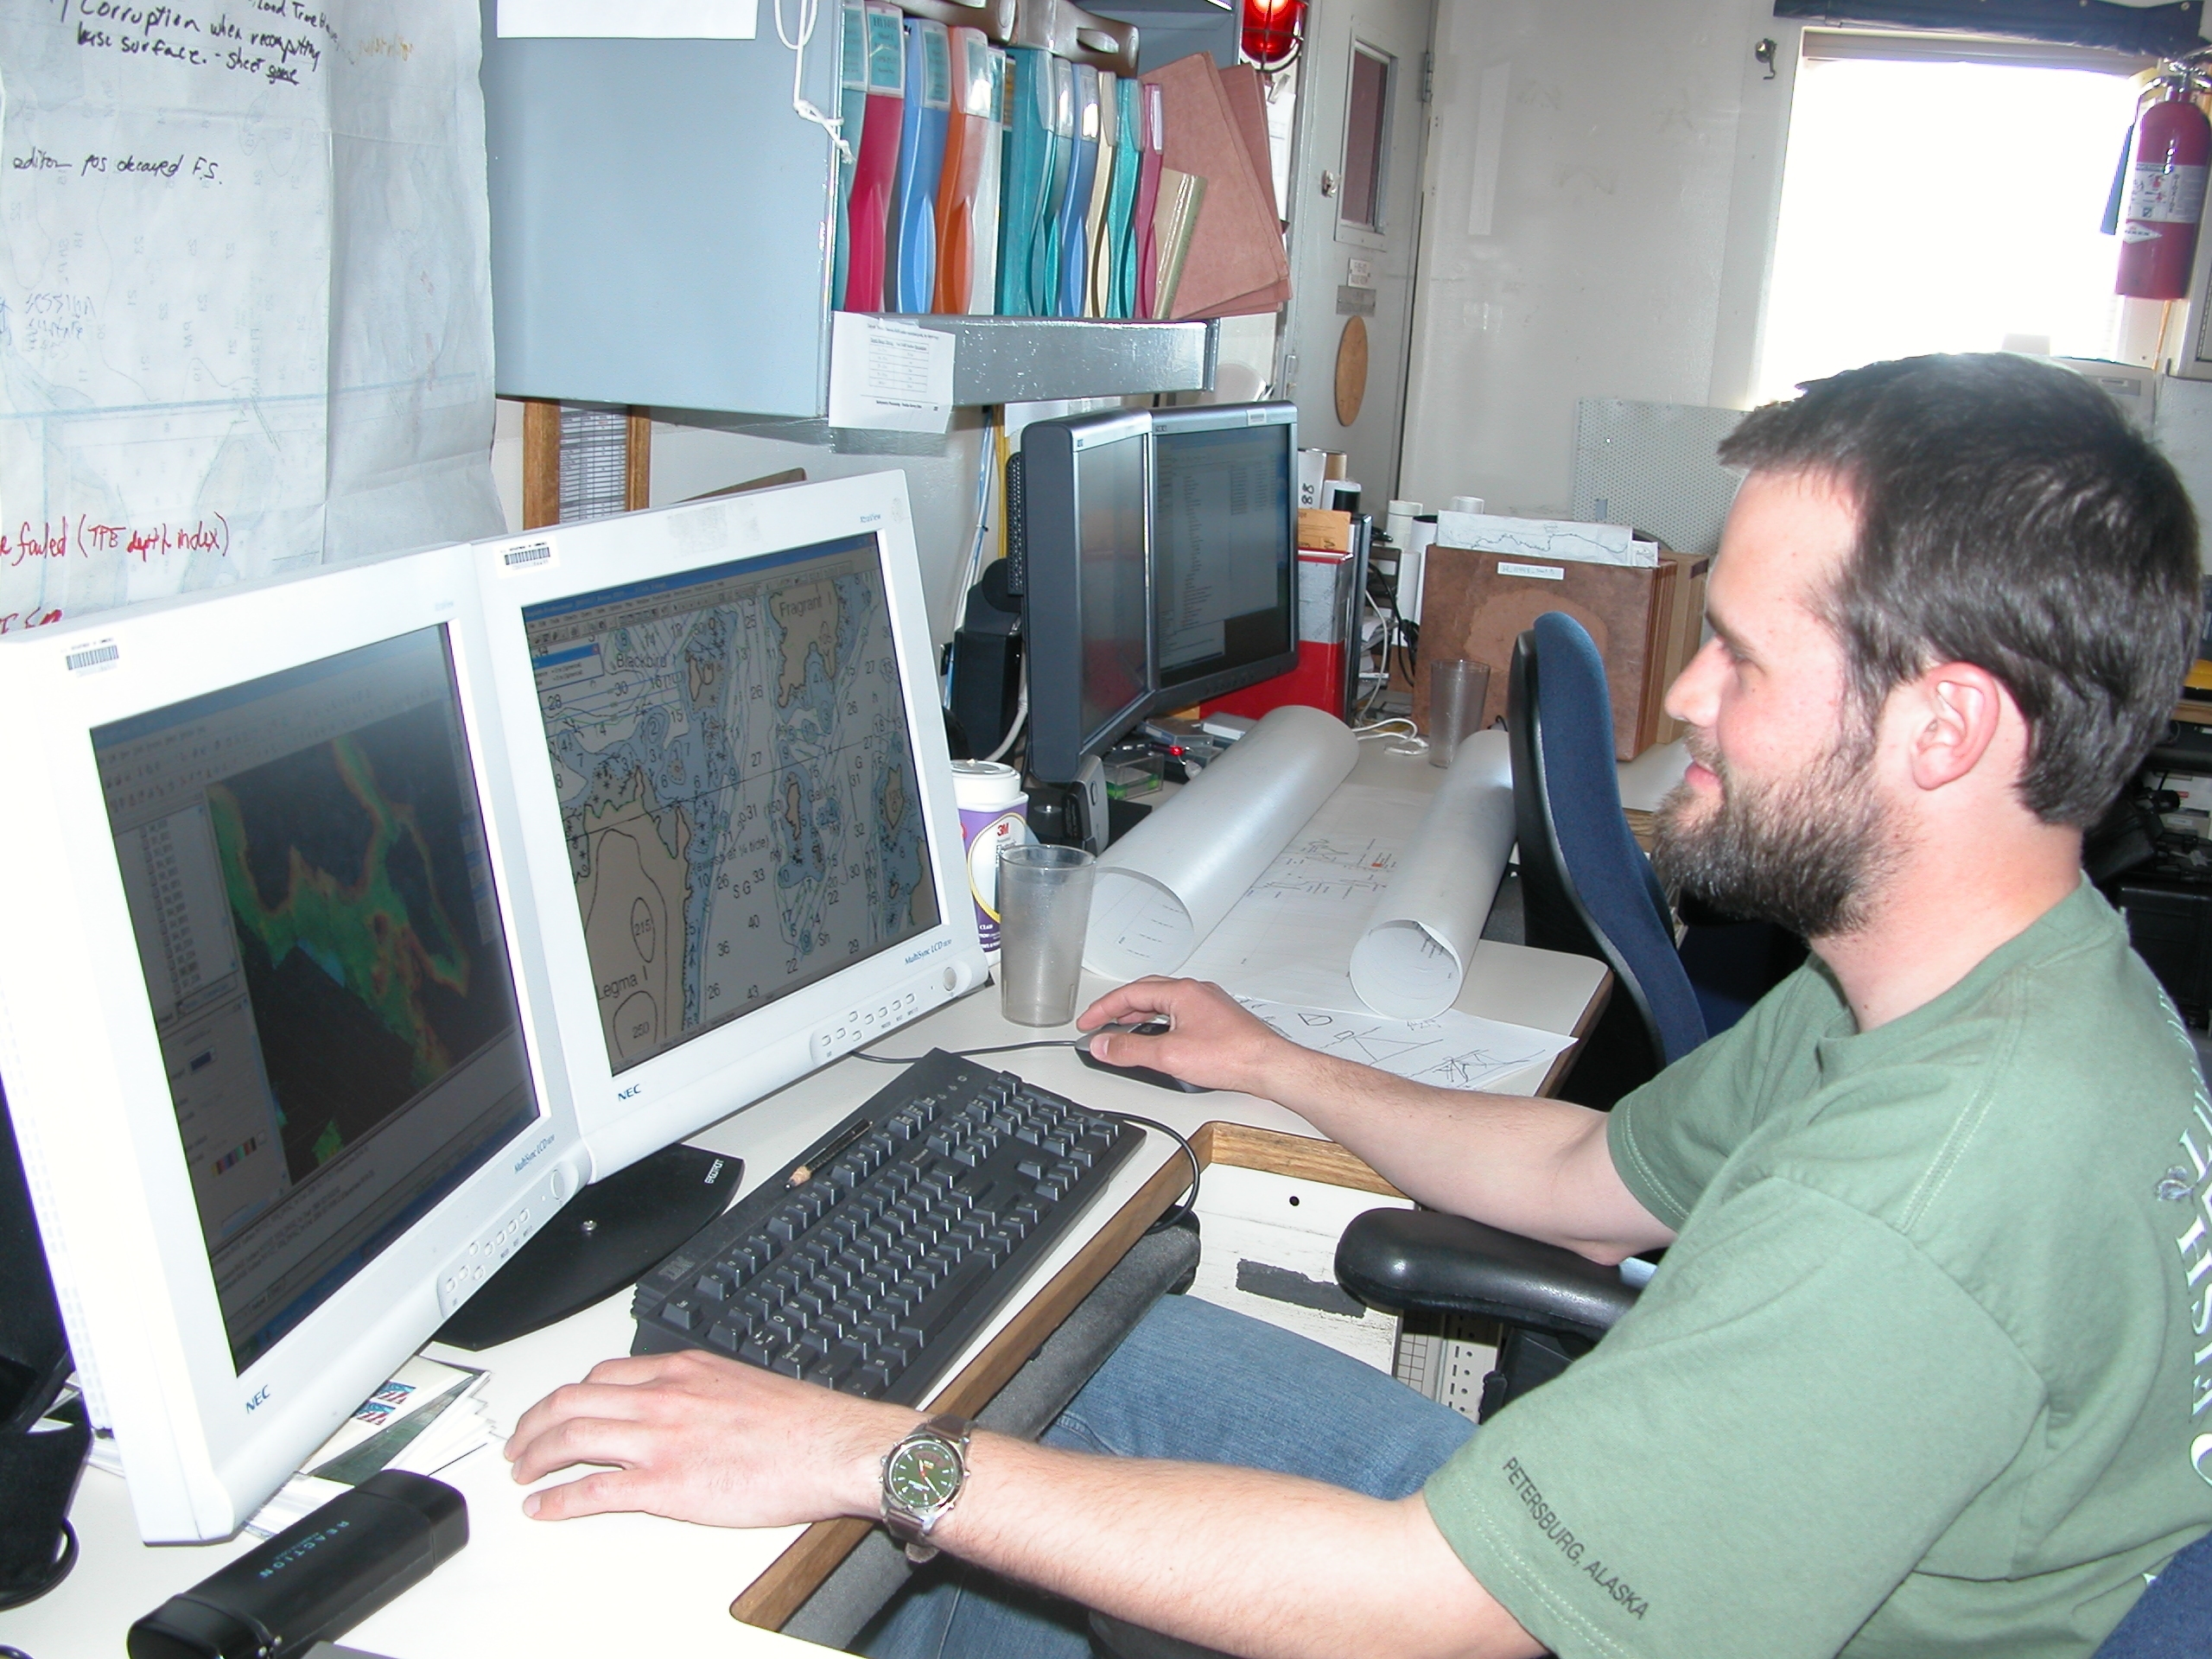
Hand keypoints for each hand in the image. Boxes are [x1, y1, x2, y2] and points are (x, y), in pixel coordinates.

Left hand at [503, 1348, 911, 1526]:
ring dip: (536, 1457)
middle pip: (573, 1401)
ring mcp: (661, 1439)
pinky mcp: (665, 1483)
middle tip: (520, 1443)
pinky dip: (558, 1500)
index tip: (557, 1409)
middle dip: (535, 1423)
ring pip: (573, 1438)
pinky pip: (593, 1489)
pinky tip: (544, 1508)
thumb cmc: (802, 1423)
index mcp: (683, 1370)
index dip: (568, 1394)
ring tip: (522, 1473)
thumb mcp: (743, 1383)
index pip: (603, 1374)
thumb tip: (687, 1403)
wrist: (831, 1446)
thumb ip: (703, 1389)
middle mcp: (664, 1397)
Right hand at [1076, 977, 1302, 1096]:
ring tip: (1121, 1031)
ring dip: (1138, 1015)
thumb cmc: (1231, 1055)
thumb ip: (1129, 1049)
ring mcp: (1208, 1004)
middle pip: (1145, 993)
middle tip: (1099, 1024)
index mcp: (1182, 992)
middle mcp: (1196, 992)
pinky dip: (1158, 1021)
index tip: (1087, 1022)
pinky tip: (1157, 1037)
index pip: (1130, 993)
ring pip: (1163, 1002)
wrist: (1268, 1065)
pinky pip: (1178, 1012)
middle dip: (1118, 1008)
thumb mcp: (1169, 1055)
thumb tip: (1103, 1045)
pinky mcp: (1217, 1019)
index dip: (1103, 1008)